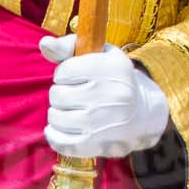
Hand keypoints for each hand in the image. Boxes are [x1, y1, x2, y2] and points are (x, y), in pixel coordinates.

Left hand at [38, 34, 170, 159]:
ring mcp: (103, 122)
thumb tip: (44, 44)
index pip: (63, 71)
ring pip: (56, 118)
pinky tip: (58, 129)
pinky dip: (54, 135)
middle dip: (60, 94)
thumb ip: (68, 46)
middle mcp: (110, 95)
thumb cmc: (113, 79)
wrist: (144, 114)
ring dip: (57, 114)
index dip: (64, 73)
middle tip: (73, 95)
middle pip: (57, 95)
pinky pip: (62, 142)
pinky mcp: (97, 144)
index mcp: (110, 68)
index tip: (74, 76)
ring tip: (70, 111)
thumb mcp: (99, 55)